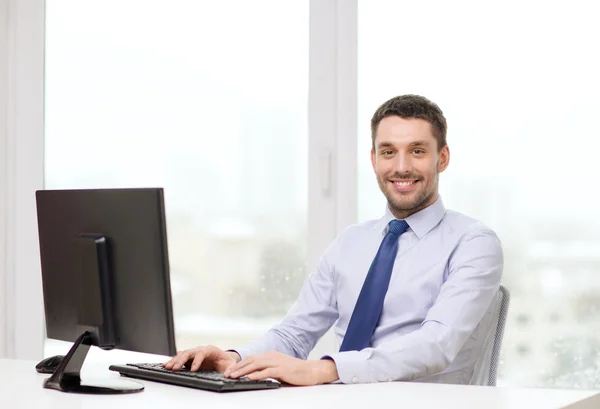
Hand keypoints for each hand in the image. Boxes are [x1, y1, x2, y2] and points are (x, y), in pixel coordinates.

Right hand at [163, 345, 239, 371]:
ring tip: (167, 367)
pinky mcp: (189, 358)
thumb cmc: (226, 361)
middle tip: (175, 369)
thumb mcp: (230, 364)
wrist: (223, 359)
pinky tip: (166, 365)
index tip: (193, 369)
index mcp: (210, 350)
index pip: (202, 353)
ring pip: (183, 354)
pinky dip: (173, 361)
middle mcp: (200, 350)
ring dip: (175, 361)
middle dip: (181, 360)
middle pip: (189, 352)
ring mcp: (194, 353)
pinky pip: (180, 358)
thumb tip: (227, 374)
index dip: (197, 361)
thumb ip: (230, 368)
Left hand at [223, 351, 338, 385]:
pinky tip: (250, 378)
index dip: (239, 364)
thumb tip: (252, 375)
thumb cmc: (295, 371)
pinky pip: (267, 372)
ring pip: (256, 365)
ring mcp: (277, 362)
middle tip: (227, 374)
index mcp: (270, 355)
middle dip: (237, 367)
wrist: (311, 371)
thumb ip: (266, 370)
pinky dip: (257, 375)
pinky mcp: (283, 370)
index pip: (251, 359)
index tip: (229, 371)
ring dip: (243, 371)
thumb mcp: (278, 369)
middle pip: (251, 360)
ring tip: (234, 376)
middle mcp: (272, 356)